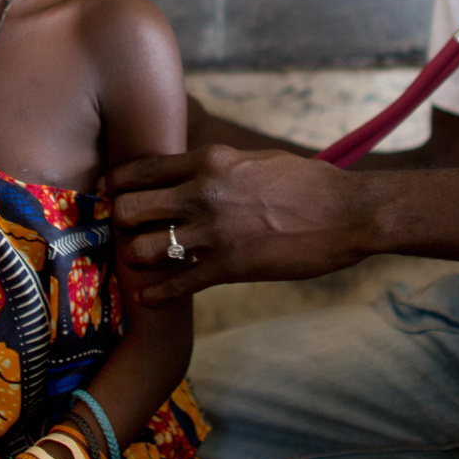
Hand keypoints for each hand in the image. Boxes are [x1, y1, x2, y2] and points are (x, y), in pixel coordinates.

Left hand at [108, 145, 371, 302]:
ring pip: (145, 248)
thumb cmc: (307, 183)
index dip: (117, 184)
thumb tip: (192, 170)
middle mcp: (204, 192)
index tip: (110, 194)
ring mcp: (215, 232)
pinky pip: (178, 284)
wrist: (347, 213)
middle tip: (125, 232)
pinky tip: (149, 298)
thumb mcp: (255, 160)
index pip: (141, 169)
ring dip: (140, 258)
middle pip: (130, 208)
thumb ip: (217, 165)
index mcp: (209, 160)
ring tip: (143, 262)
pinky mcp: (231, 267)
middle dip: (122, 222)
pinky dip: (157, 294)